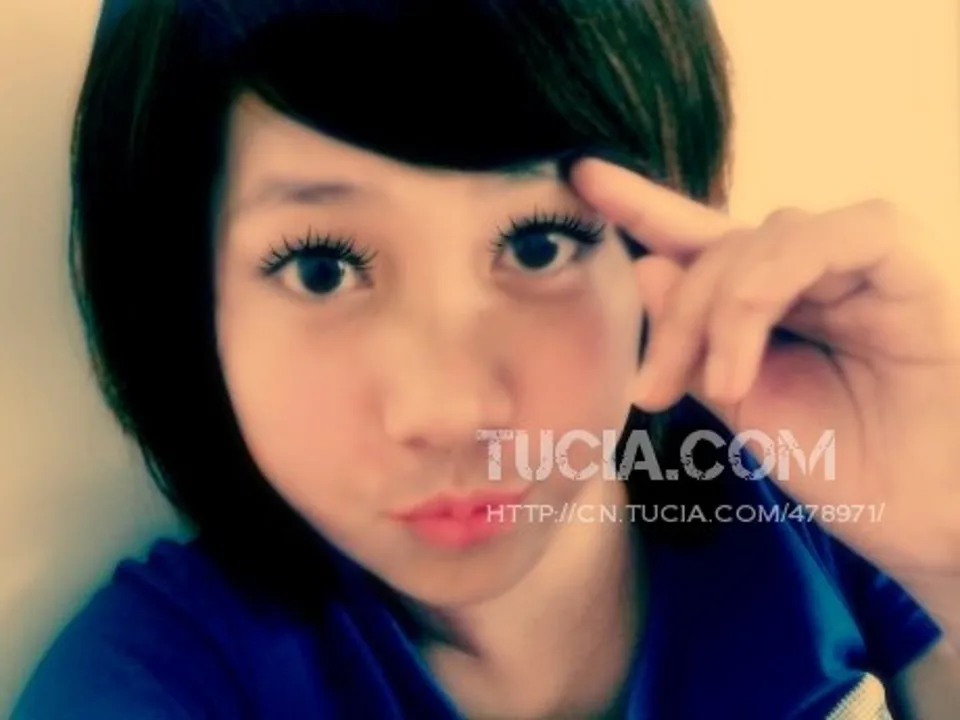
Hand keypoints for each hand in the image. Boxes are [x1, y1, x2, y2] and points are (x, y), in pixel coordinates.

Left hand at [567, 156, 959, 578]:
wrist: (929, 517)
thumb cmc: (845, 463)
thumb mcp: (744, 404)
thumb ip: (695, 339)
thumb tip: (645, 265)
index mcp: (777, 295)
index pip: (701, 238)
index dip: (642, 205)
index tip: (579, 177)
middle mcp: (817, 265)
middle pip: (717, 247)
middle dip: (674, 317)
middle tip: (651, 392)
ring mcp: (863, 257)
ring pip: (758, 240)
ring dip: (717, 312)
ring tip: (718, 387)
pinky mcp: (908, 259)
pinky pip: (825, 239)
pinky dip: (766, 294)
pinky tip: (744, 363)